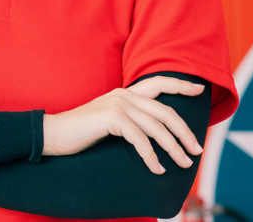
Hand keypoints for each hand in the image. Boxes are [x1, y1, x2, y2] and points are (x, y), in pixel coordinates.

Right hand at [42, 76, 205, 173]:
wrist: (53, 134)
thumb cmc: (81, 132)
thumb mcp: (109, 121)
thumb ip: (130, 119)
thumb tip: (156, 134)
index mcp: (124, 93)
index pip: (157, 84)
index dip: (179, 85)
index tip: (199, 90)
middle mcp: (123, 95)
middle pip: (165, 111)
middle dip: (185, 132)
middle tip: (197, 150)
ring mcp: (118, 104)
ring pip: (157, 128)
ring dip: (174, 148)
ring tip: (184, 164)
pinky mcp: (112, 118)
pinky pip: (141, 140)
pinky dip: (151, 156)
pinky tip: (157, 168)